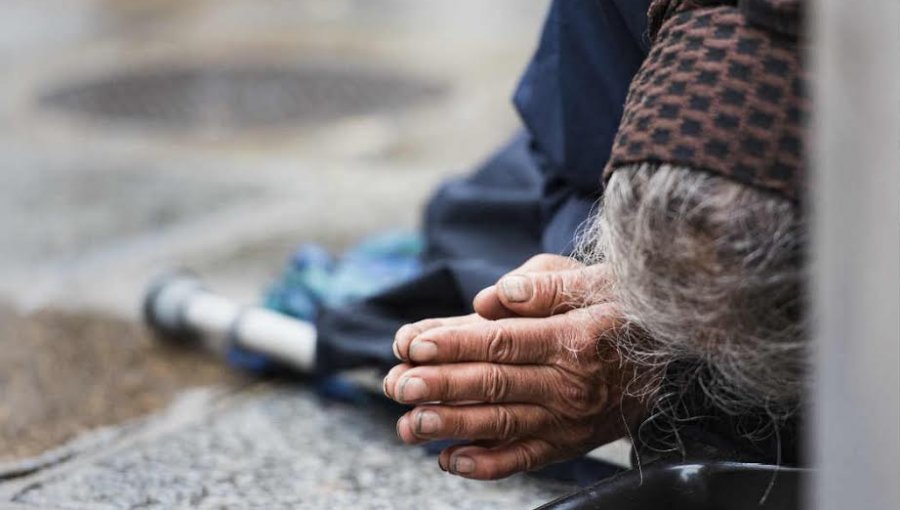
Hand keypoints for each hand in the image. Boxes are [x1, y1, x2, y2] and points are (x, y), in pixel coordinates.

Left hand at [384, 256, 645, 479]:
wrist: (665, 347)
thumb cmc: (616, 302)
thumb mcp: (587, 278)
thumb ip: (540, 286)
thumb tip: (492, 298)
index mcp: (575, 338)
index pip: (504, 343)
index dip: (455, 344)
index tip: (413, 344)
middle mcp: (573, 384)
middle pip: (496, 384)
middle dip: (442, 386)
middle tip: (398, 385)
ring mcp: (571, 419)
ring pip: (503, 424)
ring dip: (452, 426)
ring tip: (410, 424)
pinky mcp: (569, 443)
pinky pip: (525, 458)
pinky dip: (487, 464)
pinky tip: (449, 460)